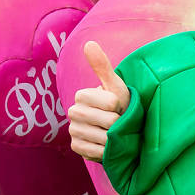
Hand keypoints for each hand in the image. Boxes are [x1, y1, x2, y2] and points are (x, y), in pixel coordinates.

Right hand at [67, 41, 130, 160]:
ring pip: (102, 137)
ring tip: (114, 134)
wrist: (119, 129)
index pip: (111, 103)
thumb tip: (89, 43)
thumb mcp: (115, 85)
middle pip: (108, 121)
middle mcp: (73, 112)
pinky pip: (95, 151)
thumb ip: (102, 66)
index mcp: (82, 95)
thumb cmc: (120, 104)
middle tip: (118, 121)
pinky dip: (106, 151)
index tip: (119, 106)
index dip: (121, 106)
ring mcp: (73, 131)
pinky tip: (107, 146)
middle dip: (119, 123)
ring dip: (114, 138)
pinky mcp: (76, 147)